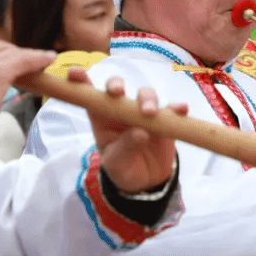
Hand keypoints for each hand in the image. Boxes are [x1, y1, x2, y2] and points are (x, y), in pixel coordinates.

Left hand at [69, 67, 188, 194]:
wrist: (147, 182)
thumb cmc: (123, 169)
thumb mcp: (117, 163)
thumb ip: (125, 147)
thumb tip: (141, 132)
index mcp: (102, 118)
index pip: (89, 96)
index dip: (81, 81)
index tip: (74, 73)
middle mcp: (121, 110)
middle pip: (117, 87)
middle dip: (115, 83)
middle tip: (117, 92)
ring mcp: (143, 112)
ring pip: (145, 94)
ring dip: (148, 98)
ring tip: (149, 113)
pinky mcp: (164, 119)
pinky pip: (171, 109)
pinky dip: (176, 107)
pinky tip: (181, 109)